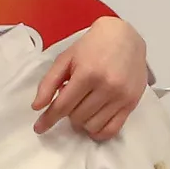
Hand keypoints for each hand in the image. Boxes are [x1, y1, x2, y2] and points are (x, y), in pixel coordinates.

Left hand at [32, 16, 147, 137]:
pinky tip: (93, 123)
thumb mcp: (66, 58)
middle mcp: (107, 87)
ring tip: (83, 105)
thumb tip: (37, 107)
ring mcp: (121, 96)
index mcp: (88, 73)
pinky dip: (98, 132)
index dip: (48, 119)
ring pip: (92, 126)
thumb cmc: (92, 46)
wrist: (125, 37)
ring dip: (82, 121)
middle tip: (71, 98)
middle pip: (77, 117)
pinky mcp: (132, 103)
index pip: (63, 106)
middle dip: (68, 112)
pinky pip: (112, 130)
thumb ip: (49, 82)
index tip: (39, 128)